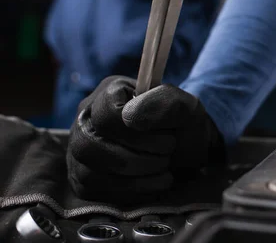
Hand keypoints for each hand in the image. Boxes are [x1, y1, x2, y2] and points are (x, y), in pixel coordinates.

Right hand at [66, 76, 224, 202]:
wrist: (187, 150)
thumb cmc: (181, 124)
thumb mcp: (186, 107)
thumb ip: (165, 102)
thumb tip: (130, 116)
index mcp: (110, 92)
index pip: (104, 113)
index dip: (135, 131)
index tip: (166, 135)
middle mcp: (87, 119)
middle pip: (89, 145)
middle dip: (136, 157)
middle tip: (166, 154)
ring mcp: (80, 149)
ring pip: (89, 172)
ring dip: (135, 176)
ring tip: (163, 167)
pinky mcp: (84, 178)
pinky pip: (93, 191)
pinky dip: (130, 191)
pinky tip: (155, 182)